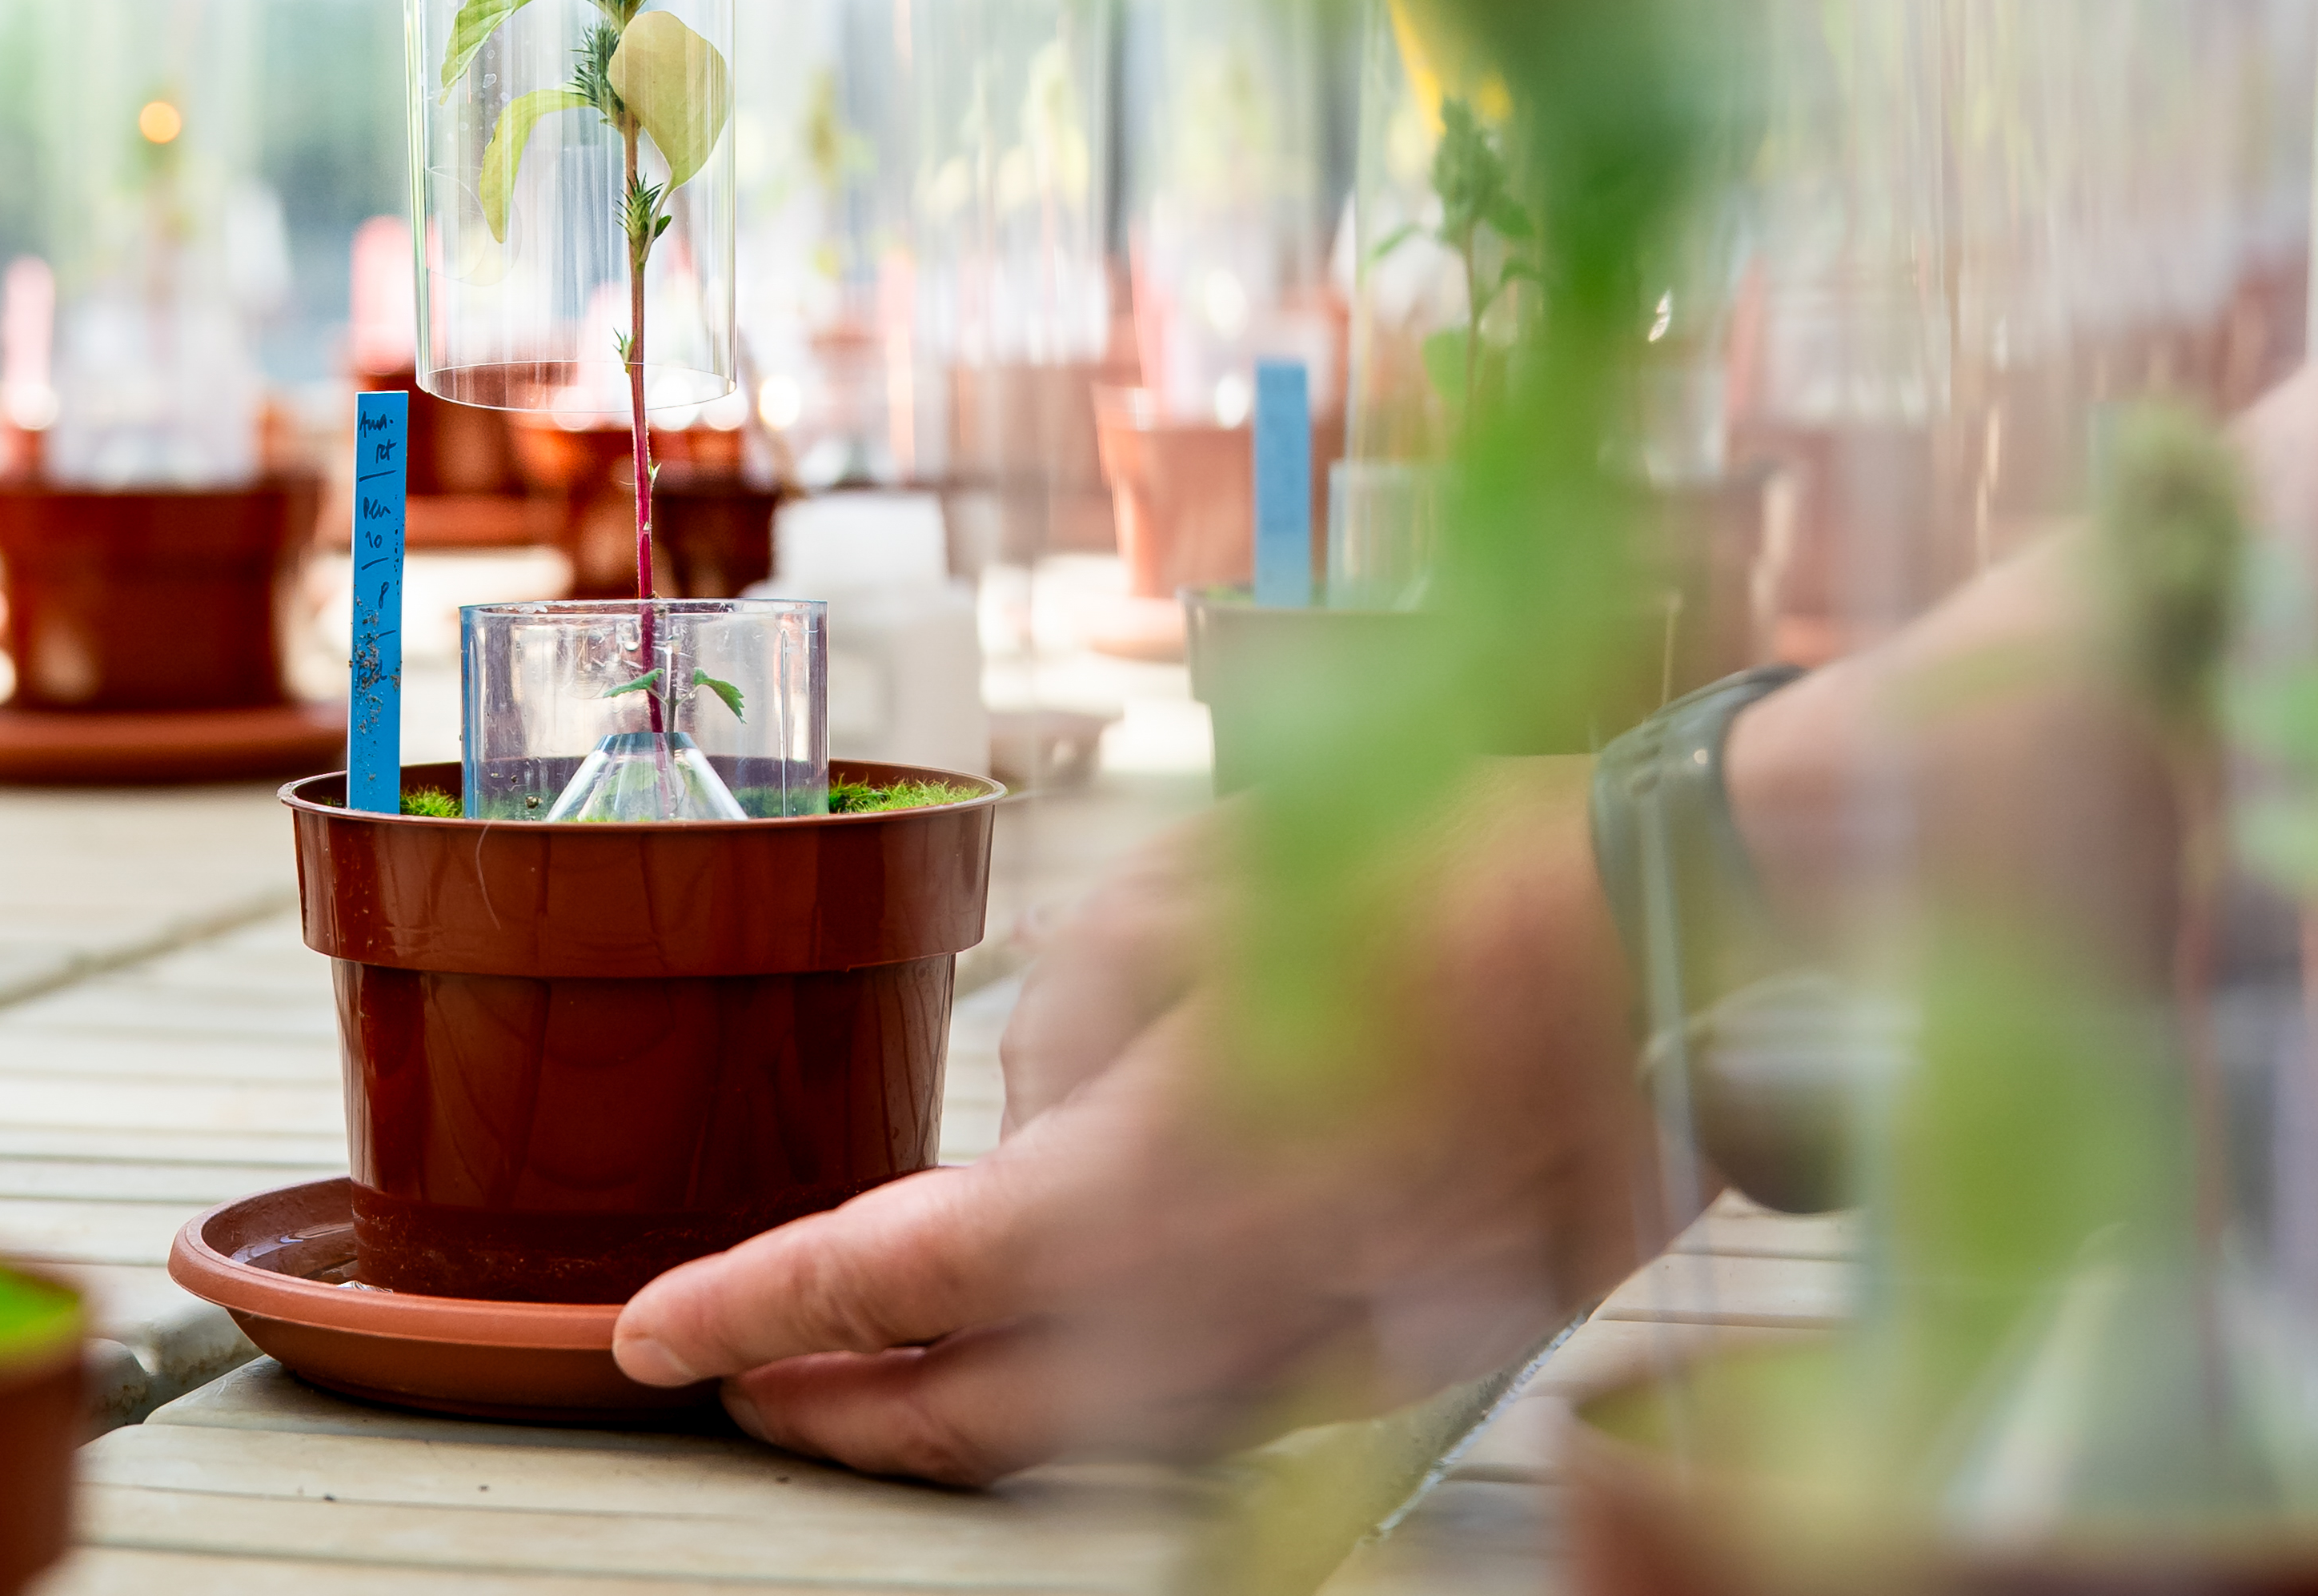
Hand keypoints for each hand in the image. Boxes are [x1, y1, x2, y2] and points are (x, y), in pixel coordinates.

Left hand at [612, 759, 1655, 1484]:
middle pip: (973, 1415)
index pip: (891, 1286)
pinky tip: (1066, 1372)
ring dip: (959, 1428)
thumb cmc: (1419, 872)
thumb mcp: (1179, 898)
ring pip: (1090, 1445)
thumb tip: (1030, 1127)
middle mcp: (1215, 1306)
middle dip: (834, 1409)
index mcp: (1144, 1182)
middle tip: (734, 1381)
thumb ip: (1060, 1037)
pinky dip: (1108, 1413)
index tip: (649, 1337)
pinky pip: (1215, 1421)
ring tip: (864, 1387)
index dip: (753, 1315)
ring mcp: (1315, 1353)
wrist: (1668, 935)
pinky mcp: (1400, 1359)